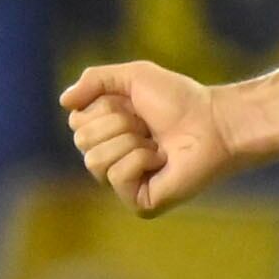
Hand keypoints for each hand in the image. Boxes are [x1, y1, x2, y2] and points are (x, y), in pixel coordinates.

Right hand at [59, 61, 237, 215]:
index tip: (136, 106)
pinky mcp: (139, 202)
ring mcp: (123, 184)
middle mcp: (110, 159)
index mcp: (105, 133)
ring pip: (95, 161)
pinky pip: (117, 176)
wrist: (215, 122)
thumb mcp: (132, 76)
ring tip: (156, 142)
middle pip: (82, 141)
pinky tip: (161, 159)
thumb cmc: (180, 100)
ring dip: (130, 142)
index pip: (76, 122)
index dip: (105, 107)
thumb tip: (63, 103)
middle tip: (148, 125)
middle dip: (118, 124)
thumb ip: (94, 80)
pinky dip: (141, 160)